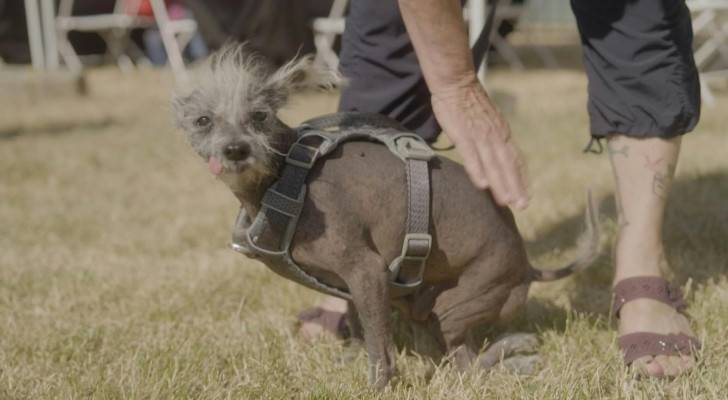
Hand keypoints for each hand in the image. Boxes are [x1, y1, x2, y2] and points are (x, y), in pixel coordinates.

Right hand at [432, 77, 528, 209]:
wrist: (456, 81)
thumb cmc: (468, 101)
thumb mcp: (487, 119)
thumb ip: (491, 135)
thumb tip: (493, 151)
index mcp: (501, 132)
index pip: (515, 159)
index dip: (521, 178)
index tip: (526, 196)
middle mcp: (495, 136)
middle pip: (508, 165)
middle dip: (515, 187)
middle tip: (522, 206)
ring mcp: (480, 136)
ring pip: (493, 164)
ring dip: (501, 184)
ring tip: (507, 202)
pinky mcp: (463, 135)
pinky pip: (472, 156)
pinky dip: (478, 171)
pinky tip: (483, 185)